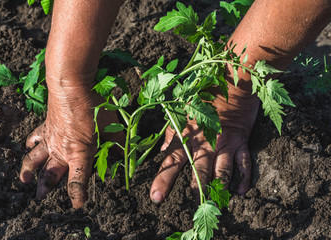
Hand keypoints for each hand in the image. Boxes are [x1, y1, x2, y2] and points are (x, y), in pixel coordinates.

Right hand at [19, 84, 120, 207]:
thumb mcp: (110, 126)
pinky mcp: (45, 127)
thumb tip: (125, 152)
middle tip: (40, 198)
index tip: (78, 204)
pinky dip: (31, 144)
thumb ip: (117, 141)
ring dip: (29, 171)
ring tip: (24, 181)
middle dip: (45, 187)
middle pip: (50, 174)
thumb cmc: (92, 107)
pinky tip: (29, 147)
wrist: (71, 87)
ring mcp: (51, 139)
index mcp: (79, 153)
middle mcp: (62, 150)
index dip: (77, 194)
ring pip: (35, 159)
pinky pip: (35, 138)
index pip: (77, 180)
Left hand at [150, 83, 258, 202]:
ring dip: (219, 191)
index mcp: (186, 137)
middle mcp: (204, 144)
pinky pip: (243, 163)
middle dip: (195, 193)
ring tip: (216, 207)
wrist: (229, 85)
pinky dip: (243, 178)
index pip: (171, 162)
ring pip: (221, 172)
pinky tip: (240, 192)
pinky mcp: (240, 142)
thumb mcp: (180, 113)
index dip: (163, 180)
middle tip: (195, 213)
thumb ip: (170, 134)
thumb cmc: (200, 99)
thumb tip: (161, 153)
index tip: (156, 197)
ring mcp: (223, 144)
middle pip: (198, 173)